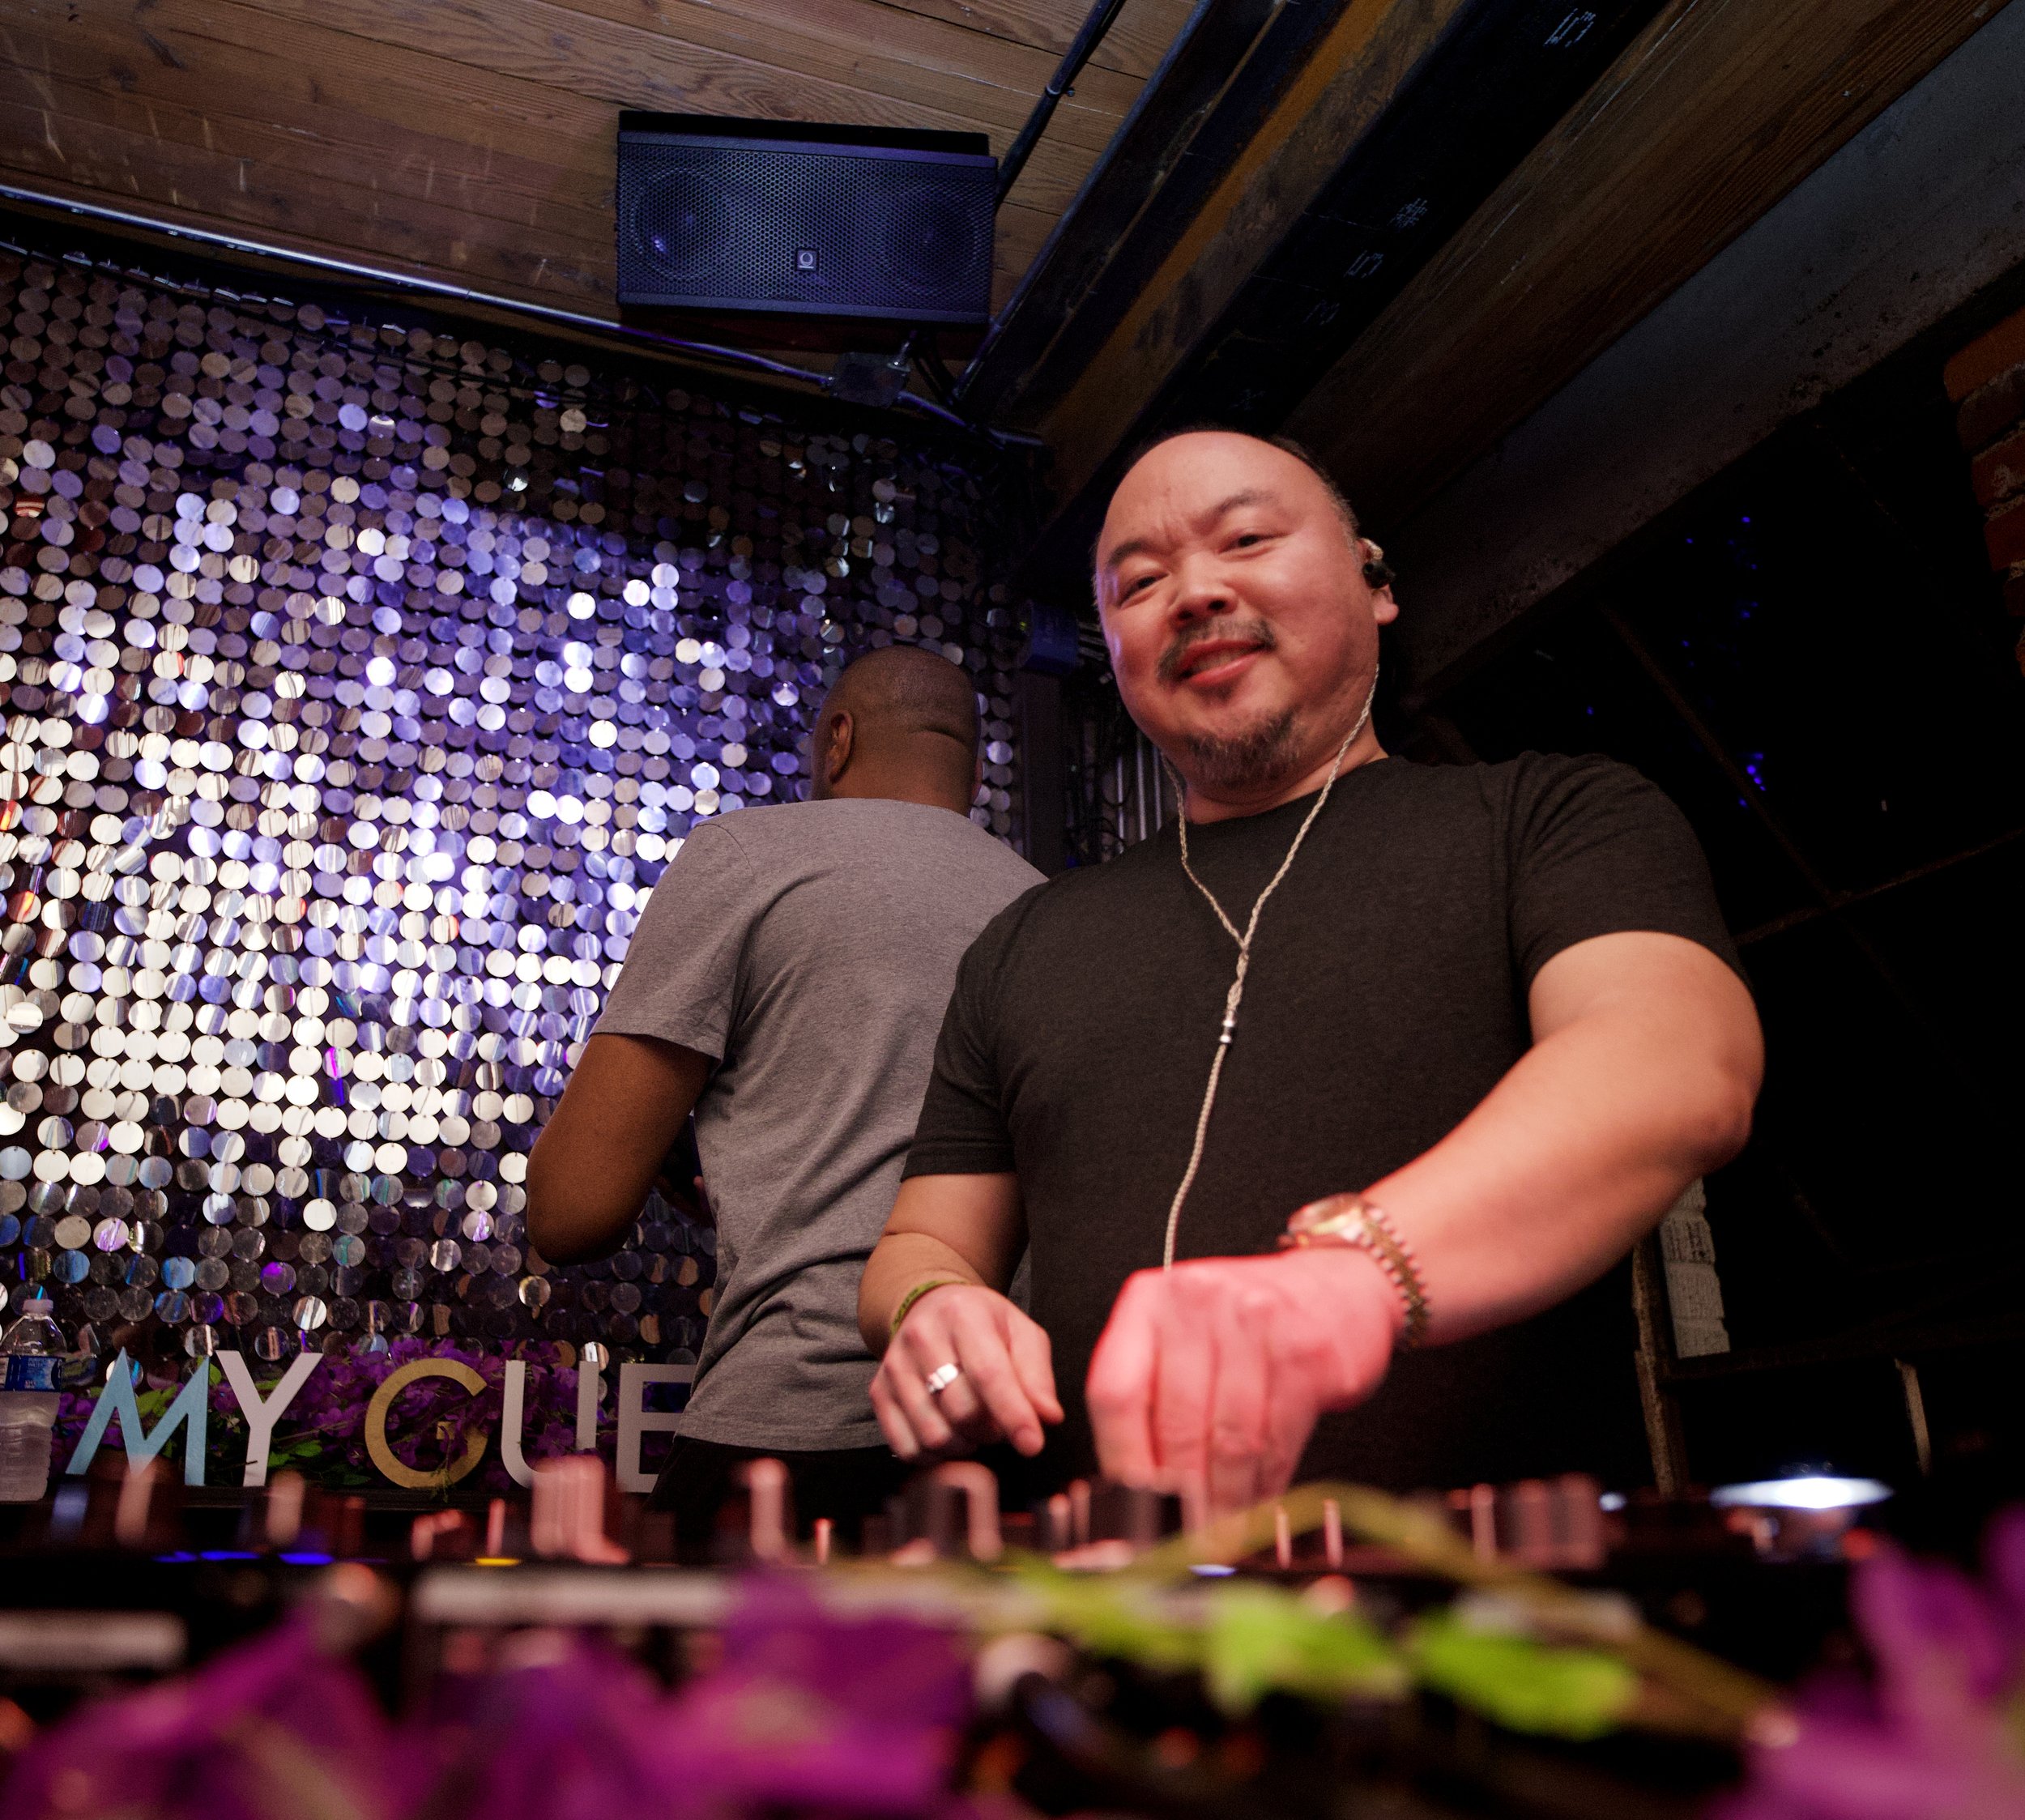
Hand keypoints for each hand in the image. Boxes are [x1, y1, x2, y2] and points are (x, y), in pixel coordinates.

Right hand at [871, 1285, 1062, 1461]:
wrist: (932, 1308)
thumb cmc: (984, 1325)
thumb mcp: (1021, 1334)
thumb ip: (1036, 1375)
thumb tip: (1047, 1417)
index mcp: (964, 1315)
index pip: (988, 1374)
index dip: (1013, 1415)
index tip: (1033, 1445)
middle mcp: (922, 1336)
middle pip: (961, 1411)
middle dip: (991, 1431)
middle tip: (1000, 1422)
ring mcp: (895, 1365)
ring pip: (934, 1434)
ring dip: (965, 1445)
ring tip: (975, 1426)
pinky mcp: (878, 1391)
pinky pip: (907, 1447)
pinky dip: (935, 1456)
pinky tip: (950, 1434)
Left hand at [1085, 1248, 1399, 1515]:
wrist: (1335, 1287)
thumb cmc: (1246, 1324)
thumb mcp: (1184, 1339)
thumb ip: (1152, 1398)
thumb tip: (1129, 1492)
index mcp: (1149, 1301)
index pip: (1116, 1392)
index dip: (1121, 1461)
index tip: (1129, 1510)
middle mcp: (1198, 1301)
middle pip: (1175, 1424)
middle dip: (1178, 1498)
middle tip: (1179, 1540)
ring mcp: (1255, 1322)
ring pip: (1229, 1440)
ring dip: (1224, 1501)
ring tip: (1220, 1534)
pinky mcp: (1305, 1352)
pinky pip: (1276, 1440)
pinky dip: (1264, 1485)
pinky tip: (1258, 1504)